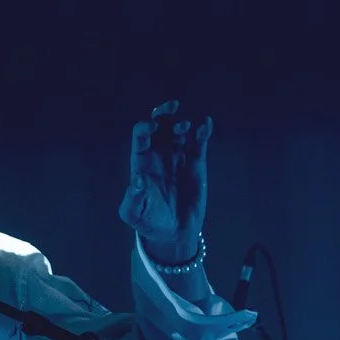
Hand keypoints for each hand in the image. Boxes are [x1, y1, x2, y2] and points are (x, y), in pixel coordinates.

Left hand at [118, 99, 210, 264]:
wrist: (173, 232)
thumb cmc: (148, 221)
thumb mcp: (134, 214)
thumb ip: (133, 198)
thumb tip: (137, 180)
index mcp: (142, 162)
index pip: (140, 138)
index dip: (144, 129)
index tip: (150, 128)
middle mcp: (159, 155)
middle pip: (160, 126)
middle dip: (163, 114)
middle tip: (171, 107)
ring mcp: (178, 157)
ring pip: (179, 132)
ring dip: (181, 125)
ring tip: (185, 128)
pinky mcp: (196, 163)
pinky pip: (199, 142)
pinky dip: (203, 131)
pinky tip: (206, 124)